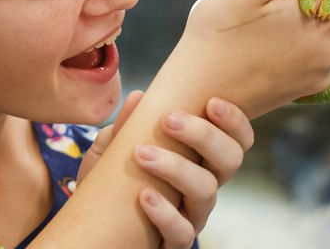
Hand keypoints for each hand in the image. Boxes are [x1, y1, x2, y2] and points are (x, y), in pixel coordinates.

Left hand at [78, 91, 253, 248]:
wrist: (93, 224)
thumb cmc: (110, 180)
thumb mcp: (112, 147)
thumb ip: (126, 124)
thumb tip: (139, 96)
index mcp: (198, 159)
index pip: (236, 139)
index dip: (234, 120)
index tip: (211, 102)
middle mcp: (203, 186)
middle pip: (231, 159)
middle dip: (205, 135)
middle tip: (170, 120)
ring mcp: (192, 216)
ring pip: (207, 191)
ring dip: (176, 167)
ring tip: (142, 154)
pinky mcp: (174, 242)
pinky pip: (182, 231)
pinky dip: (164, 213)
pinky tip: (144, 197)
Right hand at [173, 0, 329, 117]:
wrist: (197, 89)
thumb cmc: (217, 31)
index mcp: (324, 16)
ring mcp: (323, 71)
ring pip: (326, 29)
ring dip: (305, 19)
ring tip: (263, 22)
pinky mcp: (310, 88)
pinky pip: (315, 54)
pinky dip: (299, 44)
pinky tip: (267, 45)